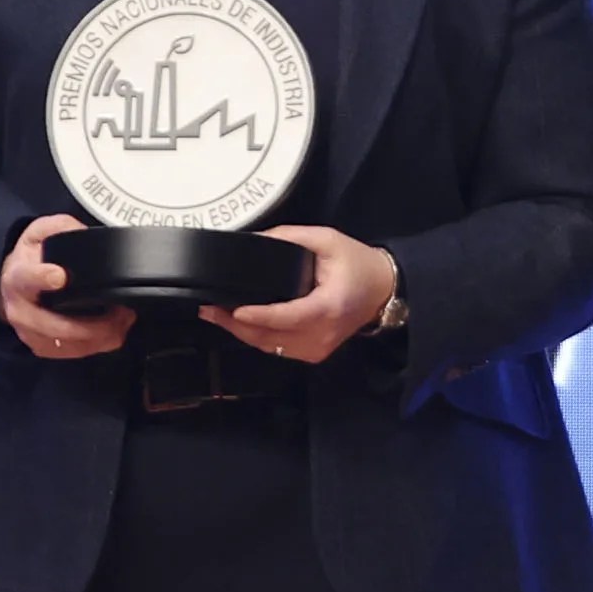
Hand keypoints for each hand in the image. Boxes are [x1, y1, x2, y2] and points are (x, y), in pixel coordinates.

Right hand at [0, 213, 136, 360]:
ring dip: (101, 337)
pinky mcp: (40, 347)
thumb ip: (60, 227)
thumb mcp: (39, 233)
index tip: (59, 276)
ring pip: (68, 345)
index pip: (27, 279)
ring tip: (125, 322)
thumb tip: (83, 232)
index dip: (42, 278)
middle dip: (94, 324)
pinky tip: (113, 334)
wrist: (9, 287)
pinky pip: (71, 353)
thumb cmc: (30, 259)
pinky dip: (96, 346)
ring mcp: (30, 333)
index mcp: (19, 277)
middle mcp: (20, 310)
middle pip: (57, 325)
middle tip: (122, 313)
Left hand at [216, 224, 398, 366]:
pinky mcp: (313, 354)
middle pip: (270, 337)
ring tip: (216, 314)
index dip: (257, 316)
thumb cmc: (358, 264)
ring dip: (241, 333)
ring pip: (269, 347)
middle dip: (235, 325)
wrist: (384, 290)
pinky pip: (277, 349)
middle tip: (207, 308)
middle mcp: (322, 334)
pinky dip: (257, 338)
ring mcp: (318, 349)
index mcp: (328, 307)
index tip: (231, 309)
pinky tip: (240, 324)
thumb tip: (252, 241)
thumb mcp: (327, 239)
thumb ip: (289, 237)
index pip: (287, 317)